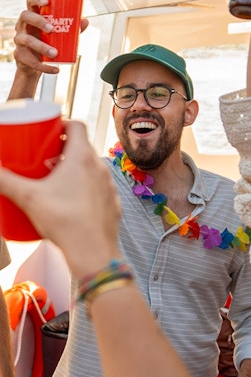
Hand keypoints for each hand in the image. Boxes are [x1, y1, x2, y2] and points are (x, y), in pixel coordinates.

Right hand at [0, 121, 120, 278]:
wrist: (93, 252)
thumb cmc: (65, 223)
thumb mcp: (28, 198)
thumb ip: (5, 182)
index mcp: (82, 158)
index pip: (77, 125)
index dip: (63, 124)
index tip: (49, 132)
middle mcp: (100, 167)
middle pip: (83, 147)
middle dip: (63, 150)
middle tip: (44, 159)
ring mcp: (109, 185)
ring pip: (92, 168)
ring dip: (75, 170)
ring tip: (55, 181)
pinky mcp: (112, 203)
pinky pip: (98, 188)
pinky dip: (86, 189)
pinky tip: (72, 202)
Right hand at [14, 0, 88, 74]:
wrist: (34, 64)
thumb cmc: (46, 43)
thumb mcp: (58, 35)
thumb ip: (71, 28)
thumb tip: (85, 20)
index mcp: (32, 17)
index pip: (30, 2)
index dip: (36, 0)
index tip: (46, 2)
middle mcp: (23, 26)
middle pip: (25, 17)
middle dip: (38, 21)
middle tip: (51, 29)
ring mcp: (19, 40)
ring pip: (26, 40)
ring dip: (41, 46)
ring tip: (55, 53)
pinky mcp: (20, 55)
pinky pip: (31, 61)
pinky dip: (44, 67)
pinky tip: (56, 69)